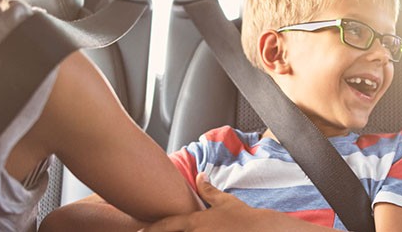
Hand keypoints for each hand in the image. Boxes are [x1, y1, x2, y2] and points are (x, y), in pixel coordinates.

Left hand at [141, 173, 306, 231]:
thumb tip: (199, 176)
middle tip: (144, 231)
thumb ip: (208, 190)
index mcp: (195, 222)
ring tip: (168, 231)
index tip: (139, 230)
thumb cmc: (244, 217)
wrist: (262, 231)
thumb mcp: (225, 202)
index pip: (166, 225)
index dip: (151, 228)